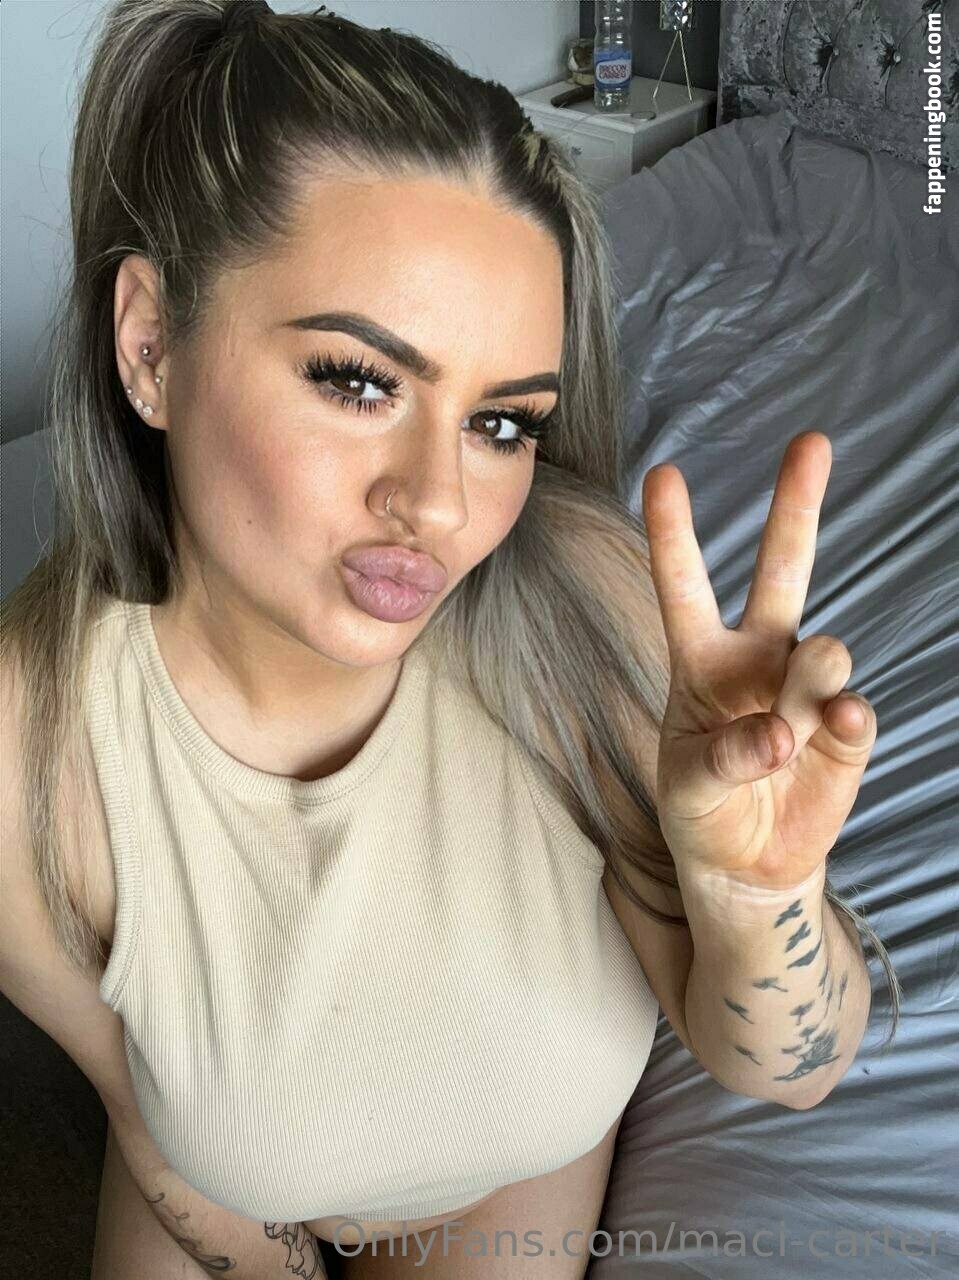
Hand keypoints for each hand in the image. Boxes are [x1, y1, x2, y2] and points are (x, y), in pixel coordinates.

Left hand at [642, 432, 876, 890]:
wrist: (747, 864)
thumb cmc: (702, 809)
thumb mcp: (688, 786)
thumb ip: (724, 757)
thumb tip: (781, 733)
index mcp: (701, 661)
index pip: (684, 587)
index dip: (675, 533)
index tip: (664, 472)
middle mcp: (758, 660)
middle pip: (782, 571)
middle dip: (796, 507)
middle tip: (812, 441)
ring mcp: (805, 690)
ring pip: (823, 648)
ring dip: (813, 672)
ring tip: (797, 712)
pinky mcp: (844, 730)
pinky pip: (853, 708)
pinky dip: (844, 719)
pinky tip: (832, 727)